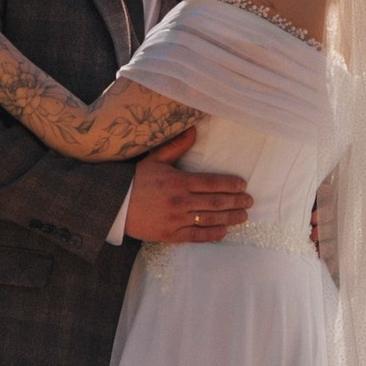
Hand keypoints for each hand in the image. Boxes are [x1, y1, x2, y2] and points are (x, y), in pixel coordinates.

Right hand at [122, 130, 249, 246]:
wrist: (115, 205)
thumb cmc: (136, 180)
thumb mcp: (155, 159)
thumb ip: (177, 146)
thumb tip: (194, 129)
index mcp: (179, 181)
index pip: (212, 183)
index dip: (230, 184)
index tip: (243, 185)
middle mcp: (180, 201)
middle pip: (215, 202)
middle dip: (236, 202)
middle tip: (249, 202)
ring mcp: (176, 220)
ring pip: (209, 219)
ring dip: (230, 218)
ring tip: (243, 217)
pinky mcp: (171, 235)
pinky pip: (196, 235)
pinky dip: (212, 234)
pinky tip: (224, 232)